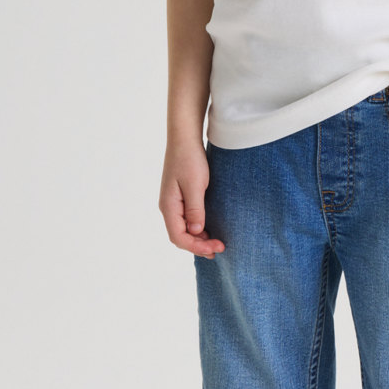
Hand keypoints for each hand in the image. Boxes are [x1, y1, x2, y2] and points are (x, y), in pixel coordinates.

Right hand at [159, 141, 224, 256]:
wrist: (184, 139)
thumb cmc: (189, 159)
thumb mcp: (195, 185)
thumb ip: (195, 209)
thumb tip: (196, 231)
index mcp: (168, 206)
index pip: (178, 237)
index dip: (196, 246)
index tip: (215, 248)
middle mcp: (168, 208)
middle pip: (180, 236)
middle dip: (199, 246)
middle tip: (220, 248)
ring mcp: (173, 204)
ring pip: (183, 230)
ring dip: (199, 239)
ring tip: (216, 244)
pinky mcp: (180, 199)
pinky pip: (186, 221)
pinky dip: (198, 229)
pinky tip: (210, 231)